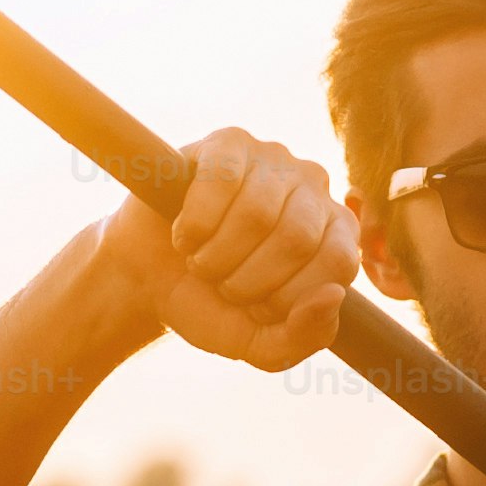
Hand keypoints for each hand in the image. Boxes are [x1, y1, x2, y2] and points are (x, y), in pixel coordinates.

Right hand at [100, 128, 357, 371]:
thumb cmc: (213, 305)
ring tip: (200, 260)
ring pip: (256, 213)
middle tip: (222, 284)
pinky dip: (193, 224)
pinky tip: (184, 234)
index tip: (255, 307)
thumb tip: (332, 296)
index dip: (287, 297)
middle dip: (246, 280)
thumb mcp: (260, 342)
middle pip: (296, 238)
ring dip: (214, 256)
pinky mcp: (229, 143)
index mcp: (338, 234)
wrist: (147, 280)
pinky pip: (220, 181)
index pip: (337, 263)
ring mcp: (273, 160)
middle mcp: (315, 188)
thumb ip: (304, 337)